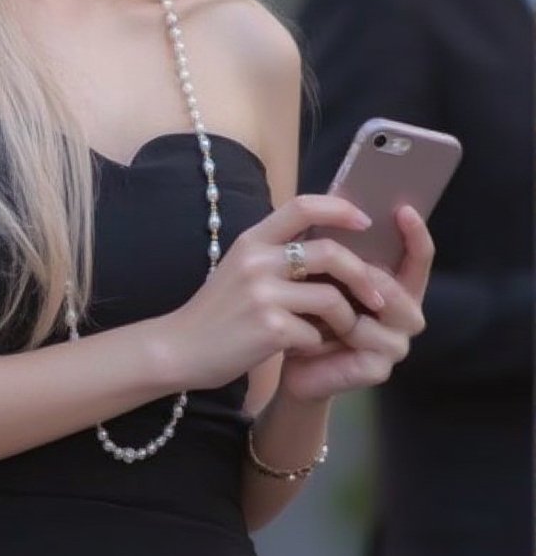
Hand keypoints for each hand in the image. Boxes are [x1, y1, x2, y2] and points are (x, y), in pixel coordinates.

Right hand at [160, 194, 387, 390]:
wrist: (178, 349)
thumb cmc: (215, 313)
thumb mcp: (239, 269)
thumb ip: (275, 256)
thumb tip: (327, 249)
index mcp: (252, 240)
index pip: (302, 205)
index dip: (339, 208)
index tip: (364, 220)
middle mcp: (257, 261)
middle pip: (330, 253)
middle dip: (363, 275)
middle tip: (377, 296)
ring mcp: (263, 294)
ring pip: (331, 298)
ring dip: (346, 318)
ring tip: (345, 330)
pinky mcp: (270, 328)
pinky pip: (315, 333)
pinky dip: (318, 344)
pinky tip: (306, 350)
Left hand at [277, 205, 432, 402]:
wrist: (293, 360)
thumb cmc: (311, 311)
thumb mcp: (326, 275)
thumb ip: (342, 247)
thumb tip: (342, 200)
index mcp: (399, 288)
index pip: (419, 258)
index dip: (416, 234)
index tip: (402, 209)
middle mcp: (406, 315)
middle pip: (396, 286)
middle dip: (363, 274)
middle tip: (331, 262)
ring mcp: (396, 344)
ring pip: (376, 312)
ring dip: (339, 306)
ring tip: (308, 305)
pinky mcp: (379, 369)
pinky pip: (360, 340)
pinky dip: (330, 333)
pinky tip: (310, 333)